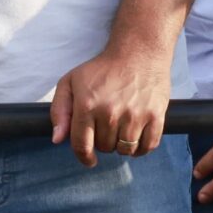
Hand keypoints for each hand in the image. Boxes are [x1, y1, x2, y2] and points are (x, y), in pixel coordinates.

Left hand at [51, 42, 173, 167]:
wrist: (139, 52)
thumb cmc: (103, 69)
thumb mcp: (71, 81)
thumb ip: (59, 110)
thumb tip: (57, 140)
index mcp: (87, 105)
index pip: (81, 145)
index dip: (84, 157)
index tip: (89, 160)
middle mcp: (110, 112)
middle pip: (104, 147)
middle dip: (104, 141)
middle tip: (108, 126)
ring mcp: (134, 115)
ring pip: (125, 150)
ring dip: (122, 145)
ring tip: (122, 130)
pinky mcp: (155, 115)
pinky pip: (148, 146)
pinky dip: (142, 148)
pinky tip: (137, 137)